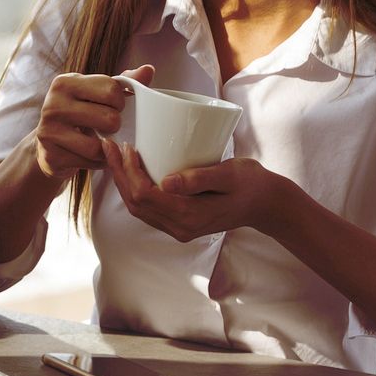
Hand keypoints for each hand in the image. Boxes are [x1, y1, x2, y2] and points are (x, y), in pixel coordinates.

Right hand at [28, 64, 153, 182]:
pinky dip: (99, 161)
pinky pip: (90, 162)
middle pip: (110, 118)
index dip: (120, 101)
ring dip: (108, 146)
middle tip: (105, 125)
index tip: (111, 106)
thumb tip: (148, 70)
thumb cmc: (79, 113)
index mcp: (65, 83)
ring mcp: (49, 131)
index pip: (111, 90)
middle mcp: (53, 105)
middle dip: (114, 125)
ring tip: (102, 140)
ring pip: (100, 145)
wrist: (48, 144)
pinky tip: (93, 155)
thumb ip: (123, 82)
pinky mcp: (51, 156)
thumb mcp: (96, 93)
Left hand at [100, 139, 288, 242]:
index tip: (124, 146)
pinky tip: (130, 171)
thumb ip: (199, 178)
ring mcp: (179, 228)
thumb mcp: (229, 175)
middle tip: (108, 146)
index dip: (128, 171)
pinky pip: (148, 209)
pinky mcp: (179, 223)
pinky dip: (134, 190)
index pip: (145, 195)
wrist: (266, 204)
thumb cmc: (250, 183)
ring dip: (123, 182)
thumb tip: (167, 181)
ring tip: (114, 155)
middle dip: (118, 174)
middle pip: (135, 203)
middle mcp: (180, 227)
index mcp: (189, 216)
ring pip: (138, 208)